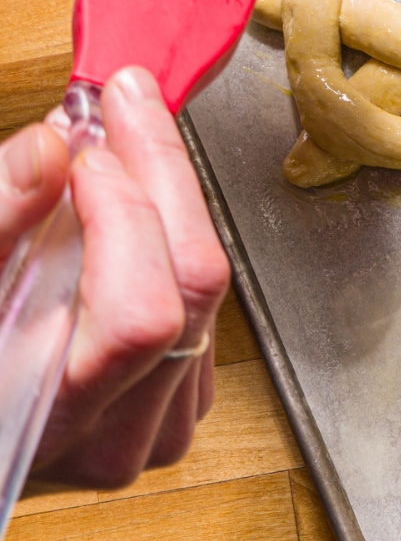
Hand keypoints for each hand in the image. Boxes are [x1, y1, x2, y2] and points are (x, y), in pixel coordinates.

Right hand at [0, 67, 230, 490]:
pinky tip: (128, 207)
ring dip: (169, 199)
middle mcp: (121, 436)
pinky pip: (205, 303)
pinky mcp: (184, 400)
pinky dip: (170, 239)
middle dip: (161, 173)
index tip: (90, 141)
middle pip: (192, 285)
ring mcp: (161, 424)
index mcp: (54, 421)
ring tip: (114, 148)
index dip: (125, 214)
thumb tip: (50, 148)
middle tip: (126, 104)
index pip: (138, 316)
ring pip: (210, 290)